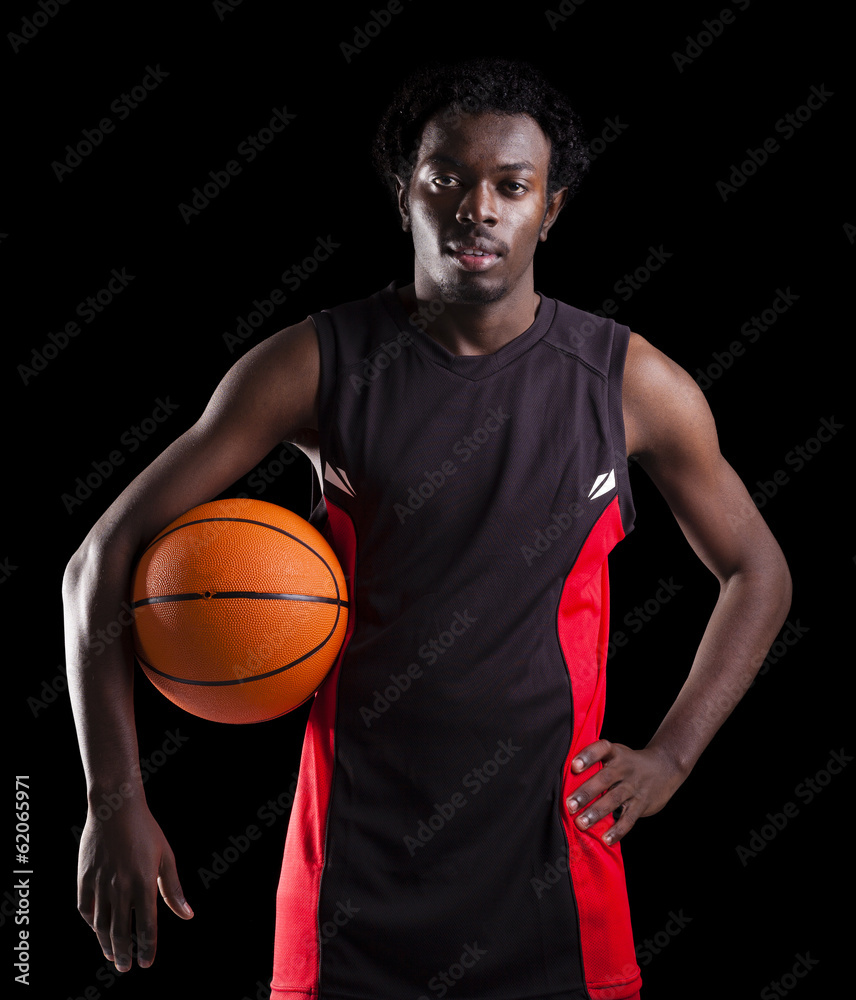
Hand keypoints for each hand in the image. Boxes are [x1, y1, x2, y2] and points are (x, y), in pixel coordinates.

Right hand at [77, 797, 192, 970]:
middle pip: (120, 930)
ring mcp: (100, 883)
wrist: (115, 808)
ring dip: (106, 944)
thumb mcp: (165, 857)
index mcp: (144, 882)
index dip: (147, 947)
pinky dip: (91, 924)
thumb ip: (173, 889)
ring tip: (113, 956)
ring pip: (101, 924)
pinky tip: (97, 931)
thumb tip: (187, 915)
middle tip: (127, 968)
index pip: (146, 925)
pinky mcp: (84, 878)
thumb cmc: (145, 831)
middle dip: (125, 953)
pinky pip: (85, 909)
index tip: (147, 963)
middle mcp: (121, 887)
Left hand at [565, 740, 684, 844]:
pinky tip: (606, 839)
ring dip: (597, 812)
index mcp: (615, 753)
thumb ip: (596, 762)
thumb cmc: (629, 762)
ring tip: (581, 823)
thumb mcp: (616, 754)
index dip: (588, 756)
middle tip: (569, 805)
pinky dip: (618, 830)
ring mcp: (634, 787)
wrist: (665, 768)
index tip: (574, 766)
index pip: (601, 749)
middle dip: (586, 792)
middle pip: (604, 779)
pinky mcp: (642, 804)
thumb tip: (565, 777)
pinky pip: (629, 819)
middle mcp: (625, 768)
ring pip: (615, 799)